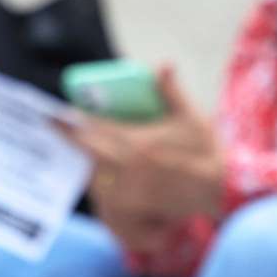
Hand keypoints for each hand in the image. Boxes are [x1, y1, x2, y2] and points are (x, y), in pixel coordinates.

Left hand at [60, 65, 225, 232]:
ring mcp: (129, 192)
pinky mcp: (134, 211)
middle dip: (74, 141)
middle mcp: (128, 167)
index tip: (54, 116)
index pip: (95, 129)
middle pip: (89, 153)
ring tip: (84, 156)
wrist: (222, 190)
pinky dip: (101, 192)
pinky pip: (106, 203)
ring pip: (95, 178)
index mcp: (138, 142)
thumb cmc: (208, 152)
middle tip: (60, 131)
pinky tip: (101, 184)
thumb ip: (172, 92)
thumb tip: (163, 65)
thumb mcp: (192, 118)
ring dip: (88, 166)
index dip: (71, 122)